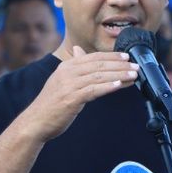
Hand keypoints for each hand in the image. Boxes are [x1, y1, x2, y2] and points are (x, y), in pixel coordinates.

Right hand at [17, 46, 138, 141]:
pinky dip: (108, 86)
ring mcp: (69, 85)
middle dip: (120, 65)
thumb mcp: (61, 80)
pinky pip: (94, 90)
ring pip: (99, 76)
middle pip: (99, 65)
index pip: (93, 57)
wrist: (35, 122)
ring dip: (119, 75)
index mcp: (65, 66)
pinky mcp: (71, 98)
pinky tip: (120, 85)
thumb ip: (73, 66)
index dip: (112, 56)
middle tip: (135, 66)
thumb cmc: (50, 104)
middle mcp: (67, 72)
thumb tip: (79, 50)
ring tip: (134, 75)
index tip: (127, 57)